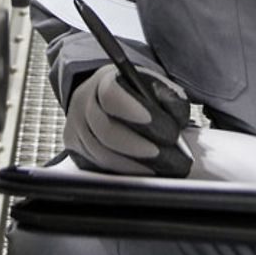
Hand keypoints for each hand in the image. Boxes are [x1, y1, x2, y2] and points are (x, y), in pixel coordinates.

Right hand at [64, 63, 191, 176]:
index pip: (111, 95)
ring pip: (103, 154)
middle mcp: (84, 104)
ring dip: (137, 166)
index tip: (165, 129)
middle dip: (142, 148)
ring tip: (164, 168)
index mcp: (104, 81)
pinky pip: (100, 167)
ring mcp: (77, 129)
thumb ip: (169, 97)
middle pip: (106, 131)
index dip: (136, 112)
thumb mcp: (153, 86)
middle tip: (172, 158)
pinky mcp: (77, 151)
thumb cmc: (134, 94)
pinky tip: (146, 172)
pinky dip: (126, 172)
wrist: (106, 100)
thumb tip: (178, 118)